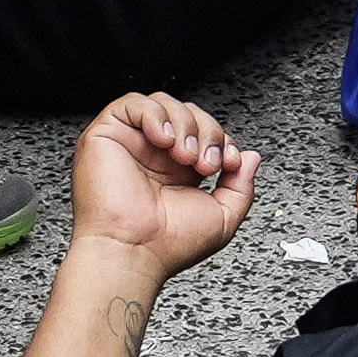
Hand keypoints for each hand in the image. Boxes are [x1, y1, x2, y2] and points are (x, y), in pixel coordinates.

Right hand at [63, 88, 258, 273]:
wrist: (134, 253)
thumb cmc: (167, 245)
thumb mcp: (222, 218)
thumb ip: (241, 187)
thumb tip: (251, 158)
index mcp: (177, 171)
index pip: (205, 132)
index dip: (222, 140)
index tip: (229, 164)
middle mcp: (154, 156)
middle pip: (189, 113)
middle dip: (208, 132)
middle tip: (205, 164)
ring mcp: (131, 144)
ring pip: (165, 104)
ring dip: (185, 124)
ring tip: (183, 156)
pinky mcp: (106, 136)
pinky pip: (132, 103)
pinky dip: (155, 115)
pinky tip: (163, 140)